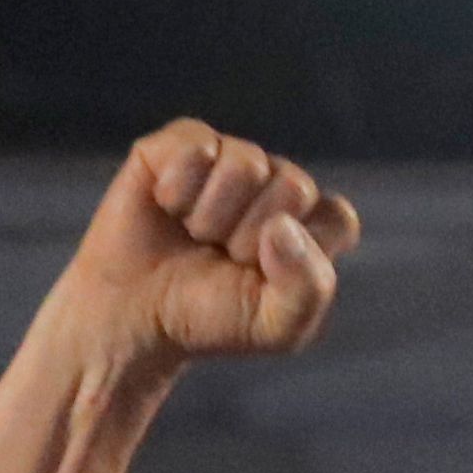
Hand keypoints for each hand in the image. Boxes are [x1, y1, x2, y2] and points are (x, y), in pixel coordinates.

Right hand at [63, 119, 362, 375]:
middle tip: (221, 257)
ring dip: (212, 216)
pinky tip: (167, 206)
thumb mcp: (276, 328)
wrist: (134, 316)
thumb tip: (282, 225)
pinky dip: (178, 188)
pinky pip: (197, 148)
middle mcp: (277, 185)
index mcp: (311, 226)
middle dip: (251, 236)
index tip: (262, 278)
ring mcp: (231, 160)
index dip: (298, 253)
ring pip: (246, 164)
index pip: (337, 218)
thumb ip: (308, 288)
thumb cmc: (210, 319)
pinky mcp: (183, 144)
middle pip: (295, 186)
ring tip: (194, 234)